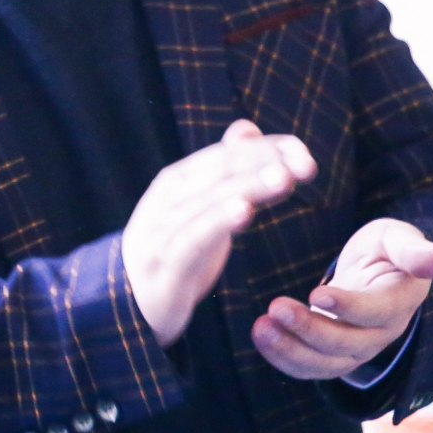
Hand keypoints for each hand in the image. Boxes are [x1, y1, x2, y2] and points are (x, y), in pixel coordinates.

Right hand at [122, 120, 316, 345]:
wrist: (126, 304)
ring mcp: (163, 230)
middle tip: (305, 166)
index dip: (267, 150)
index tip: (305, 156)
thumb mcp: (198, 208)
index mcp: (178, 180)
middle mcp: (169, 198)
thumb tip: (247, 128)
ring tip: (283, 179)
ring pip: (210, 201)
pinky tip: (244, 211)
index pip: (227, 154)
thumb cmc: (172, 251)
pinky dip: (217, 222)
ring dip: (249, 187)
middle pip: (221, 171)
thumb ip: (224, 171)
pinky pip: (193, 238)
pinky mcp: (165, 265)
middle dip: (265, 165)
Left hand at [252, 217, 432, 381]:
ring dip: (290, 350)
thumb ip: (414, 250)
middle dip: (310, 329)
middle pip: (348, 344)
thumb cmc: (388, 248)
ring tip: (261, 327)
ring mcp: (358, 349)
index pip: (377, 312)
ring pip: (326, 363)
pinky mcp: (334, 356)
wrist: (376, 270)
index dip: (349, 307)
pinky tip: (261, 334)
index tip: (318, 293)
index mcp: (400, 302)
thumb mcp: (399, 238)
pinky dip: (283, 357)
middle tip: (275, 307)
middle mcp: (382, 333)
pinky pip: (310, 367)